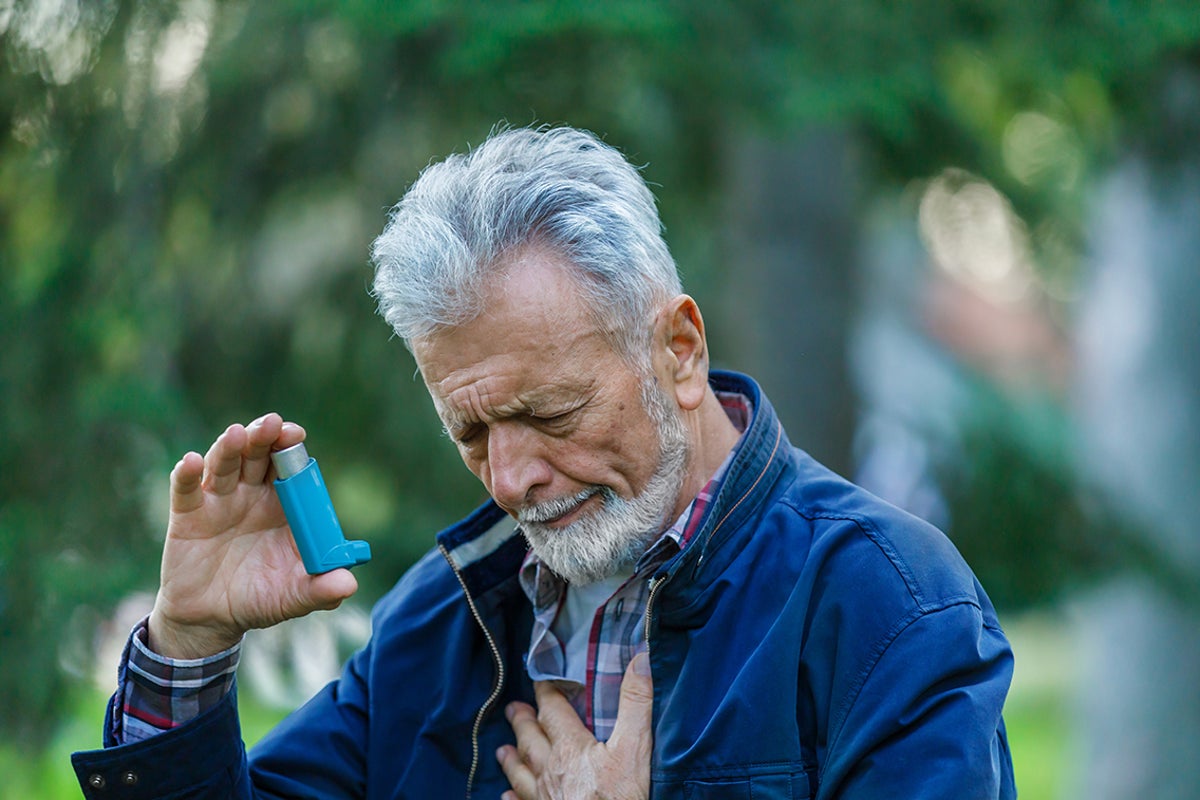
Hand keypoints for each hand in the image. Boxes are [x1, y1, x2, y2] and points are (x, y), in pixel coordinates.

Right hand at [147, 414, 357, 657]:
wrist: (212, 620)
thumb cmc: (260, 598)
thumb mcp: (293, 597)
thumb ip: (321, 589)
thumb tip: (349, 584)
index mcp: (283, 504)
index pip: (290, 465)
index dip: (292, 447)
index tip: (297, 434)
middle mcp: (251, 493)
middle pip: (258, 454)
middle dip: (264, 436)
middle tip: (272, 424)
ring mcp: (218, 501)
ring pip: (223, 464)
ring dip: (229, 447)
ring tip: (236, 435)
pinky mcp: (187, 514)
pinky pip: (186, 489)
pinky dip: (186, 474)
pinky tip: (191, 463)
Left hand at [497, 653, 652, 799]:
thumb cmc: (620, 799)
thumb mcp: (635, 747)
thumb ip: (635, 703)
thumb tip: (640, 659)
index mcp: (570, 748)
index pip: (553, 712)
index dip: (547, 693)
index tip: (540, 680)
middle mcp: (551, 771)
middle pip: (531, 740)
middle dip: (523, 722)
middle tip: (513, 708)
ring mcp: (545, 799)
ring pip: (523, 773)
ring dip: (513, 759)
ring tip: (502, 749)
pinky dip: (514, 798)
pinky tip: (508, 796)